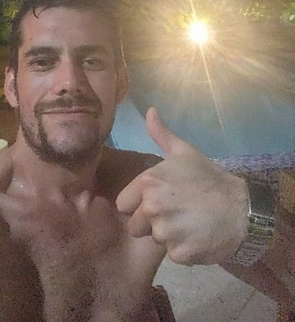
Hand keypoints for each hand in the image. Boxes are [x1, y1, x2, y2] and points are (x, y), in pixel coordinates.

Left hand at [116, 107, 248, 265]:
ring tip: (189, 222)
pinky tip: (197, 235)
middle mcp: (152, 207)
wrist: (242, 208)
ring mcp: (166, 231)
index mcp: (149, 182)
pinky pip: (172, 254)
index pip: (123, 205)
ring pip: (154, 240)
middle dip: (151, 223)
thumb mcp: (184, 151)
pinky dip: (183, 249)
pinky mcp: (180, 253)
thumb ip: (161, 133)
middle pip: (135, 226)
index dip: (137, 205)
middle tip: (175, 212)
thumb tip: (149, 111)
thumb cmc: (209, 177)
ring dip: (169, 236)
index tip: (157, 201)